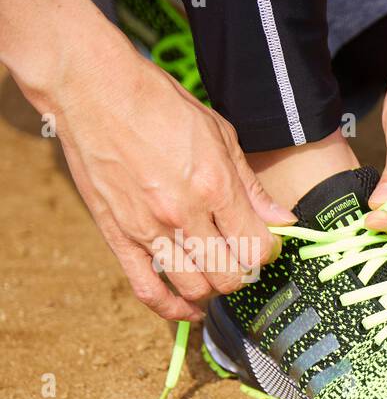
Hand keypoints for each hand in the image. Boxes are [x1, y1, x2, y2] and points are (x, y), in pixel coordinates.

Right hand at [52, 49, 294, 320]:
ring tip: (216, 274)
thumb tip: (283, 219)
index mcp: (214, 186)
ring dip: (213, 290)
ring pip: (194, 288)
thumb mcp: (220, 134)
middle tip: (241, 259)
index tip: (266, 244)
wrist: (92, 89)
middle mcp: (182, 213)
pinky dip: (172, 309)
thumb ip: (251, 185)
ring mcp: (147, 228)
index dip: (268, 252)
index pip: (257, 248)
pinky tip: (189, 309)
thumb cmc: (158, 103)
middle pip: (229, 275)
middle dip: (243, 273)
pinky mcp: (117, 235)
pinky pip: (147, 290)